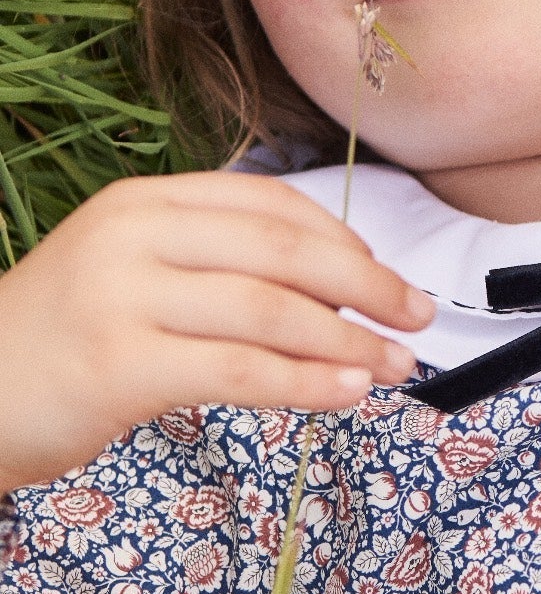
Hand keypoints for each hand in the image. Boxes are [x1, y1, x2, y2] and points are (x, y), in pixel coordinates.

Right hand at [0, 171, 435, 495]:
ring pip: (270, 311)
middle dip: (367, 285)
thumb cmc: (67, 339)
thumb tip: (341, 284)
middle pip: (284, 251)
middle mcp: (135, 235)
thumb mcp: (135, 270)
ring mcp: (123, 298)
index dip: (344, 240)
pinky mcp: (118, 366)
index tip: (387, 277)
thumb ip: (217, 262)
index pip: (271, 204)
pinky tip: (346, 393)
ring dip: (349, 341)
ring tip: (396, 366)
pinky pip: (238, 370)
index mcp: (147, 201)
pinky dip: (305, 381)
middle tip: (420, 317)